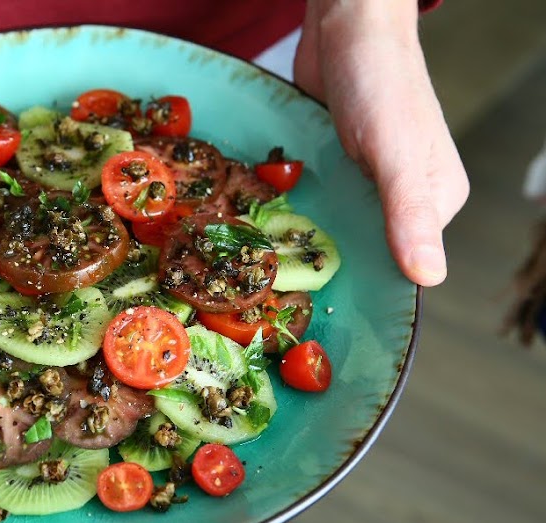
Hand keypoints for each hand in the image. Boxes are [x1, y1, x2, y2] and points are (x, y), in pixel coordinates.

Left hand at [294, 0, 468, 285]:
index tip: (329, 306)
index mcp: (437, 200)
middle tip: (286, 290)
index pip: (404, 263)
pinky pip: (321, 199)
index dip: (369, 284)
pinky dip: (301, 211)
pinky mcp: (341, 164)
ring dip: (311, 239)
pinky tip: (273, 228)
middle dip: (334, 264)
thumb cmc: (379, 85)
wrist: (347, 29)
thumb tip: (429, 278)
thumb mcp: (396, 154)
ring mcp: (372, 180)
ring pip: (341, 225)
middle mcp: (407, 195)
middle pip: (370, 247)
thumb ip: (409, 214)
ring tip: (272, 266)